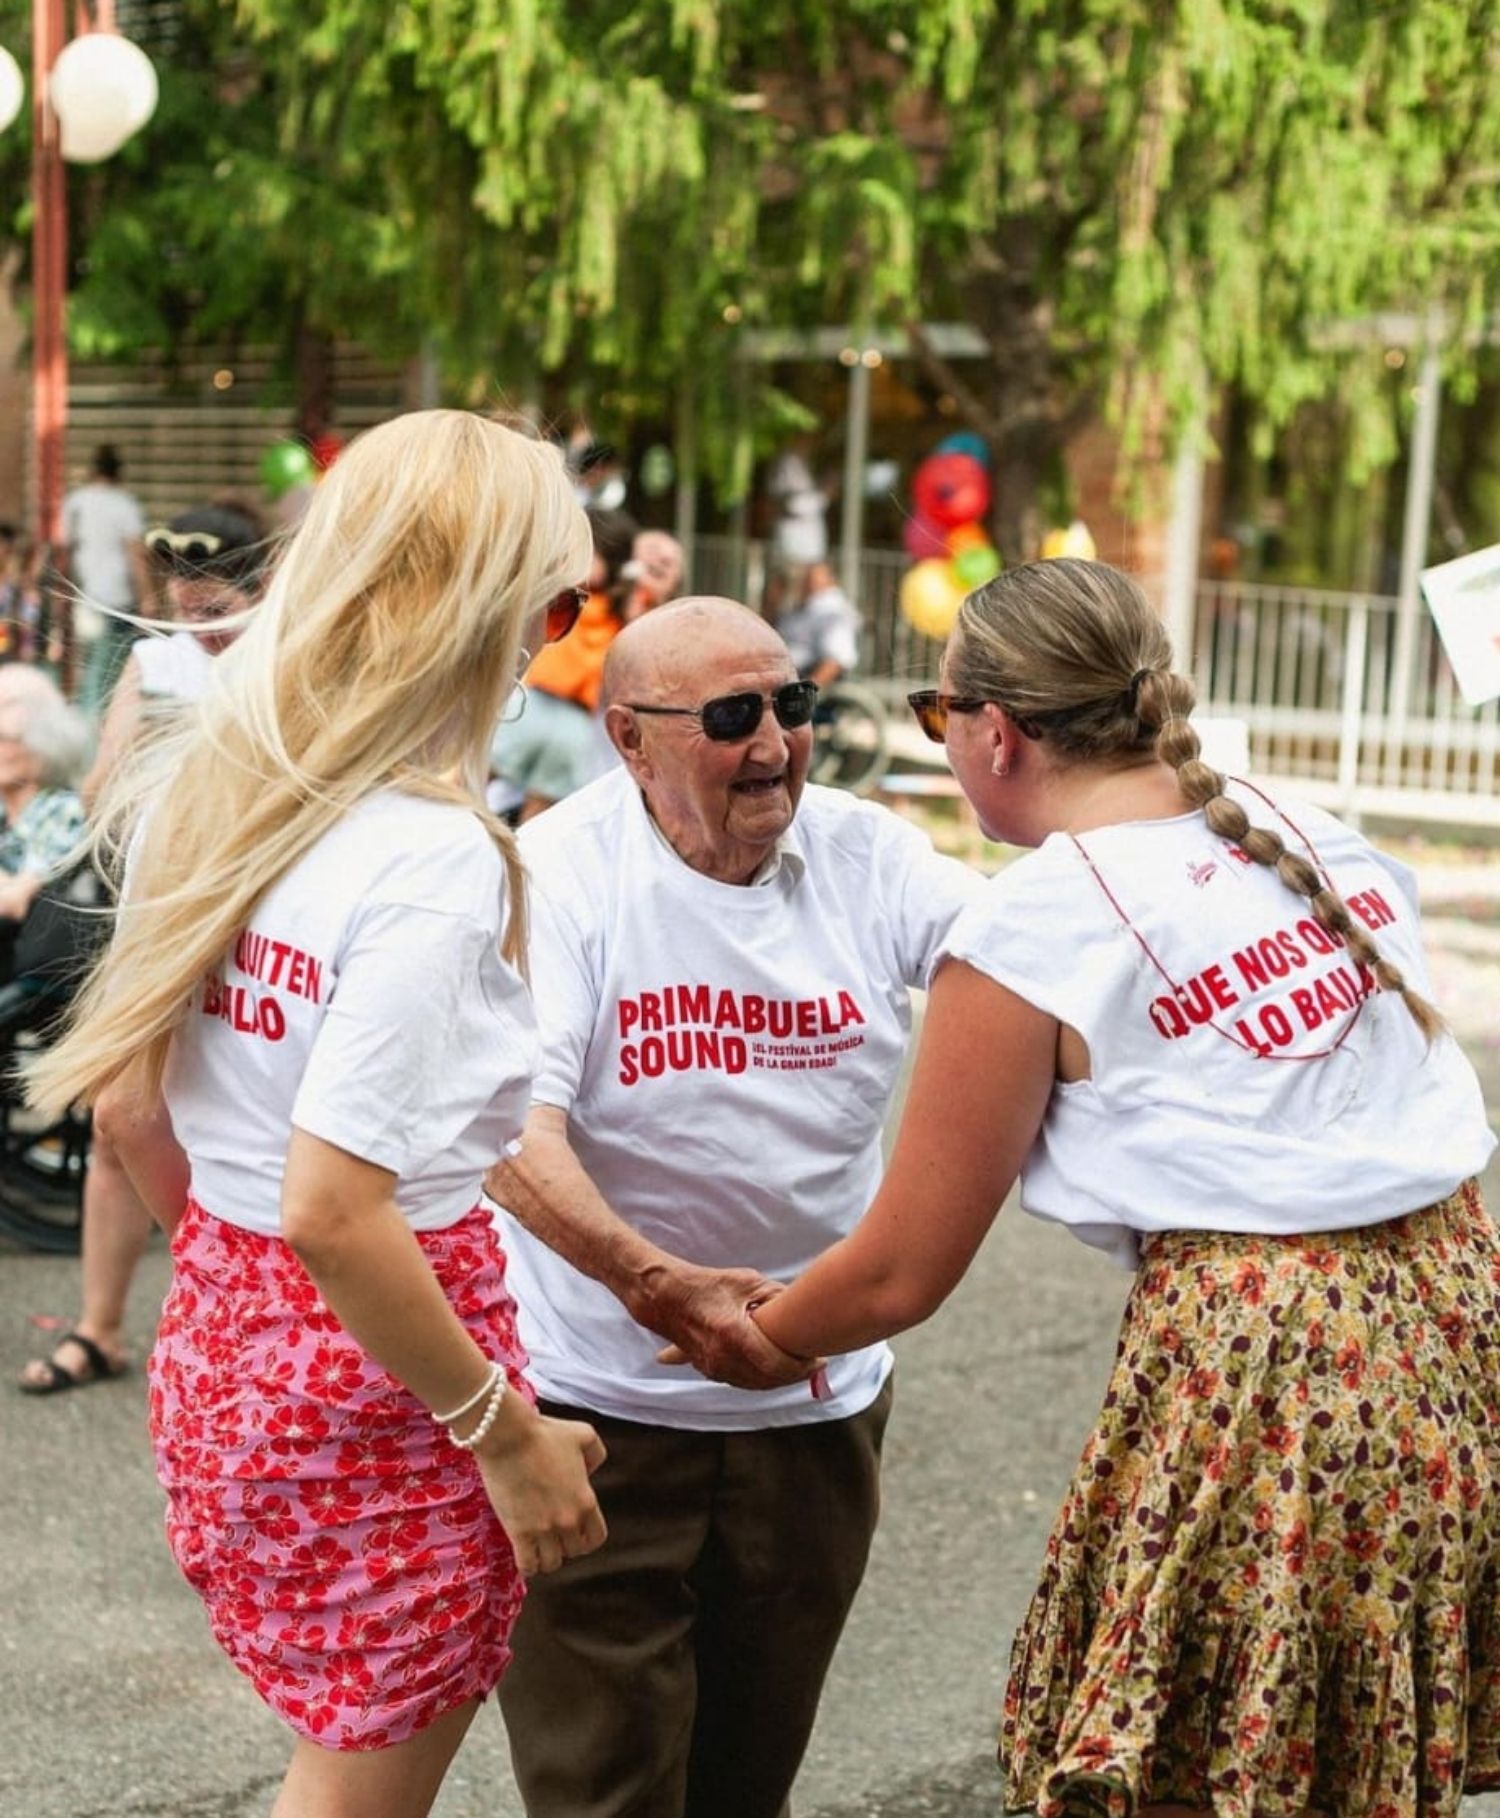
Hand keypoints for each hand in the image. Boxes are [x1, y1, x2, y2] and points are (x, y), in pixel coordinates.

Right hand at [474, 1403, 607, 1574]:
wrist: (509, 1436)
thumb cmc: (544, 1432)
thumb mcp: (583, 1435)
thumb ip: (596, 1454)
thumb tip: (590, 1470)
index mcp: (586, 1500)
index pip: (596, 1538)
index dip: (586, 1536)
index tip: (575, 1529)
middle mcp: (568, 1520)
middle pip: (573, 1552)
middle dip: (564, 1544)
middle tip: (552, 1532)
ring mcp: (543, 1529)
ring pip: (551, 1564)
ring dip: (545, 1556)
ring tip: (537, 1544)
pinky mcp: (518, 1532)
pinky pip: (527, 1566)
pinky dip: (527, 1565)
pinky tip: (523, 1551)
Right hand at [640, 1266, 821, 1390]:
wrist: (666, 1298)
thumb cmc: (706, 1285)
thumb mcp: (746, 1282)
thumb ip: (774, 1296)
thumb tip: (802, 1305)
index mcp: (734, 1335)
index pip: (777, 1364)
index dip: (803, 1366)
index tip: (821, 1360)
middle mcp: (723, 1358)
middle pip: (769, 1379)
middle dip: (795, 1375)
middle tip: (815, 1366)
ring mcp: (714, 1368)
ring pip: (756, 1385)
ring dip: (779, 1380)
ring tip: (799, 1369)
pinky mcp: (709, 1371)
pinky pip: (742, 1382)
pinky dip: (761, 1380)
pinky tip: (775, 1373)